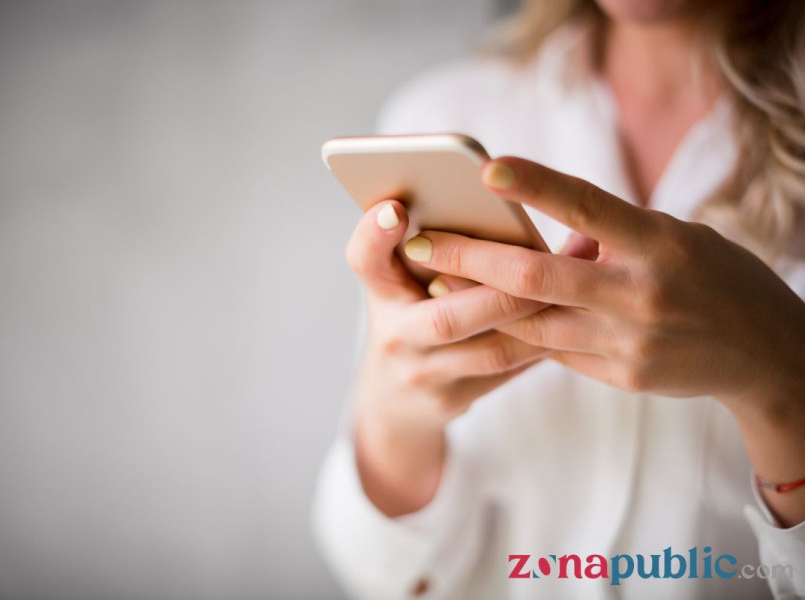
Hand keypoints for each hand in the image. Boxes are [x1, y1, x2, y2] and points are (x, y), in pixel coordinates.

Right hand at [345, 200, 550, 514]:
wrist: (394, 399)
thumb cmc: (411, 314)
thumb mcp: (404, 280)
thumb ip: (435, 246)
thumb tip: (502, 197)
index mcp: (379, 291)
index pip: (364, 259)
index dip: (374, 235)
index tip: (396, 209)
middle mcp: (393, 335)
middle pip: (447, 317)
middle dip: (504, 291)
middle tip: (548, 261)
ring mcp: (421, 374)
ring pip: (491, 351)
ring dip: (538, 319)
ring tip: (577, 286)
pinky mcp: (451, 401)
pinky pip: (507, 370)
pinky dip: (542, 343)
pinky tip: (573, 320)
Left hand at [400, 157, 804, 411]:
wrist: (765, 356)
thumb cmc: (715, 278)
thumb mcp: (676, 239)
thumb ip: (612, 236)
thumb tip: (546, 235)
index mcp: (661, 244)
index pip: (589, 206)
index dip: (536, 186)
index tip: (486, 168)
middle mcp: (641, 295)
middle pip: (536, 277)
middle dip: (469, 257)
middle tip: (419, 241)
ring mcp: (629, 343)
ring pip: (531, 322)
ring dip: (477, 301)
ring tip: (433, 277)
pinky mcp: (621, 376)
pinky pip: (554, 351)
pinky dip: (517, 330)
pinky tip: (482, 315)